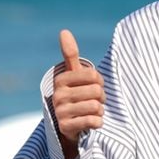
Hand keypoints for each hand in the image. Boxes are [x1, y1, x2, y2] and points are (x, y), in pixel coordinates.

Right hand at [52, 29, 104, 158]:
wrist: (67, 125)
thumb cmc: (75, 95)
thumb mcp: (73, 75)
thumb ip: (70, 55)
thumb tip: (64, 31)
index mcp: (61, 80)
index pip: (94, 76)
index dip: (99, 83)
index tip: (92, 87)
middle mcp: (58, 95)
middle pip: (97, 91)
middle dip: (101, 98)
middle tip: (92, 101)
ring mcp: (60, 111)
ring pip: (96, 107)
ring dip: (99, 111)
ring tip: (90, 112)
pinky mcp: (66, 127)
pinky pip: (94, 121)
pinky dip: (97, 122)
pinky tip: (90, 122)